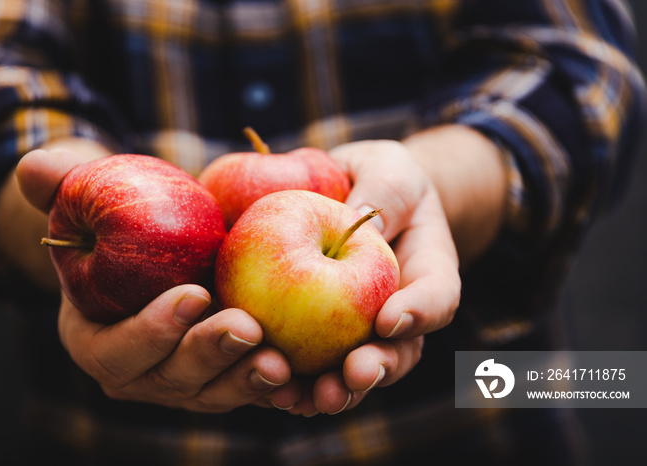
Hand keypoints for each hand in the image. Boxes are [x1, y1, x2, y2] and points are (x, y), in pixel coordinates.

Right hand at [17, 145, 295, 411]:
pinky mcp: (226, 376)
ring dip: (247, 381)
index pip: (116, 349)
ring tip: (282, 360)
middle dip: (208, 357)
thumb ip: (63, 184)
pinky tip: (304, 373)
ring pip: (215, 393)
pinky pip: (250, 388)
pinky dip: (277, 387)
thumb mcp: (93, 196)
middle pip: (172, 380)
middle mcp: (143, 372)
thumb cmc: (124, 220)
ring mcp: (188, 381)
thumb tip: (35, 169)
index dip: (150, 330)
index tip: (193, 294)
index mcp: (98, 340)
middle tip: (248, 327)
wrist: (166, 244)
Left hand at [274, 140, 460, 415]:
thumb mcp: (388, 170)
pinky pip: (309, 365)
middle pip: (397, 352)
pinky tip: (268, 389)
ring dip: (333, 390)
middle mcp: (398, 313)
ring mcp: (359, 331)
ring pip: (352, 372)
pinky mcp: (319, 337)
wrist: (351, 197)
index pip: (437, 297)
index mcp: (427, 274)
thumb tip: (364, 219)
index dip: (419, 313)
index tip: (389, 319)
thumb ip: (383, 192)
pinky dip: (293, 382)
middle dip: (376, 369)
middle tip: (354, 375)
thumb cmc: (379, 179)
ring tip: (308, 399)